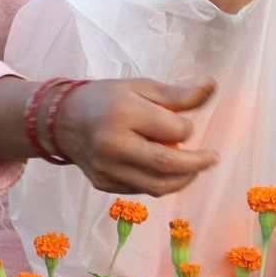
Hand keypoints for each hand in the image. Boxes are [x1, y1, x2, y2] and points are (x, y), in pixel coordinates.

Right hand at [54, 78, 218, 196]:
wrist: (63, 120)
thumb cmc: (106, 99)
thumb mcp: (141, 87)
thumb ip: (177, 94)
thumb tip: (211, 86)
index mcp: (124, 114)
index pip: (172, 131)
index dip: (187, 130)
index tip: (186, 126)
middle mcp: (113, 145)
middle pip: (166, 164)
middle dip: (196, 164)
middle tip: (212, 159)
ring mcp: (106, 169)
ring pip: (157, 185)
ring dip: (183, 179)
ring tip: (195, 168)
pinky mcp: (104, 184)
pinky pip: (142, 189)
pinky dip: (160, 182)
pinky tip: (167, 171)